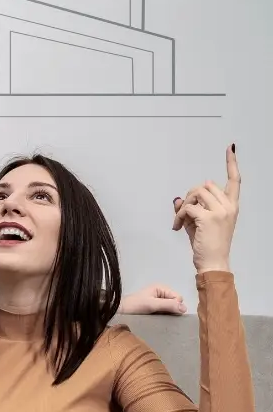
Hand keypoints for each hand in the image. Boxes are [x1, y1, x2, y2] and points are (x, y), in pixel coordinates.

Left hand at [119, 283, 185, 315]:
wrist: (120, 312)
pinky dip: (163, 316)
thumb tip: (185, 308)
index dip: (175, 305)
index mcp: (161, 288)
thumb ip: (168, 305)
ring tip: (158, 317)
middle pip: (175, 303)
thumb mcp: (152, 305)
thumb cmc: (134, 306)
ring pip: (171, 308)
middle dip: (171, 309)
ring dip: (167, 313)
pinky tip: (157, 318)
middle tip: (161, 314)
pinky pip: (165, 312)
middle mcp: (160, 293)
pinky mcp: (154, 308)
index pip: (178, 297)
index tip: (166, 311)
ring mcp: (157, 301)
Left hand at [172, 145, 240, 272]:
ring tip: (181, 222)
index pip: (235, 180)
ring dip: (184, 205)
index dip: (232, 163)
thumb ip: (190, 209)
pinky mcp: (208, 217)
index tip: (230, 148)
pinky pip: (187, 207)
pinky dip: (178, 216)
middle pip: (205, 185)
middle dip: (191, 195)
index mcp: (231, 206)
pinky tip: (178, 227)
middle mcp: (229, 206)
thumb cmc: (207, 245)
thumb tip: (177, 199)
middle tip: (184, 212)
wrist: (213, 263)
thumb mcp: (197, 224)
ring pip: (196, 193)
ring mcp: (220, 211)